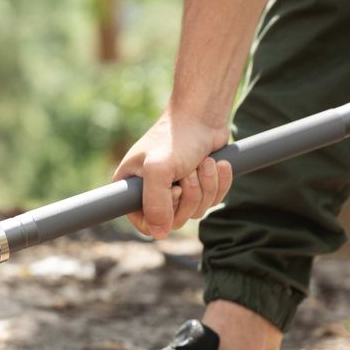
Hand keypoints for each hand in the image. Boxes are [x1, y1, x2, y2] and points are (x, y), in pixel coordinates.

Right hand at [113, 109, 232, 238]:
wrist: (203, 115)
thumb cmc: (175, 138)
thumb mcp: (159, 169)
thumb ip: (155, 203)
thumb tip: (159, 234)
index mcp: (131, 189)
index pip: (145, 224)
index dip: (164, 214)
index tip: (174, 191)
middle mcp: (150, 193)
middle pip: (174, 221)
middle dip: (190, 196)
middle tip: (188, 171)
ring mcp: (175, 191)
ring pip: (196, 212)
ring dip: (206, 186)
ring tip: (202, 162)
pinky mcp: (198, 186)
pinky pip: (212, 201)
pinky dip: (219, 183)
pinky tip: (217, 163)